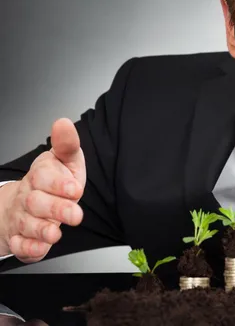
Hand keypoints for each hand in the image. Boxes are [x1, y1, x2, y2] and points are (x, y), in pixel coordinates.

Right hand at [0, 118, 85, 261]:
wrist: (25, 202)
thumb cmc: (52, 181)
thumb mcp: (63, 160)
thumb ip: (67, 145)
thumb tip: (64, 123)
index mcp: (40, 176)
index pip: (43, 177)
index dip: (58, 184)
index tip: (75, 189)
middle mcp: (28, 197)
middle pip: (37, 203)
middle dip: (56, 210)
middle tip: (75, 215)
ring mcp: (23, 218)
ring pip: (27, 225)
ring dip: (42, 230)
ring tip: (55, 234)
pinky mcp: (22, 238)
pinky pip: (20, 246)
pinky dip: (29, 248)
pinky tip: (39, 247)